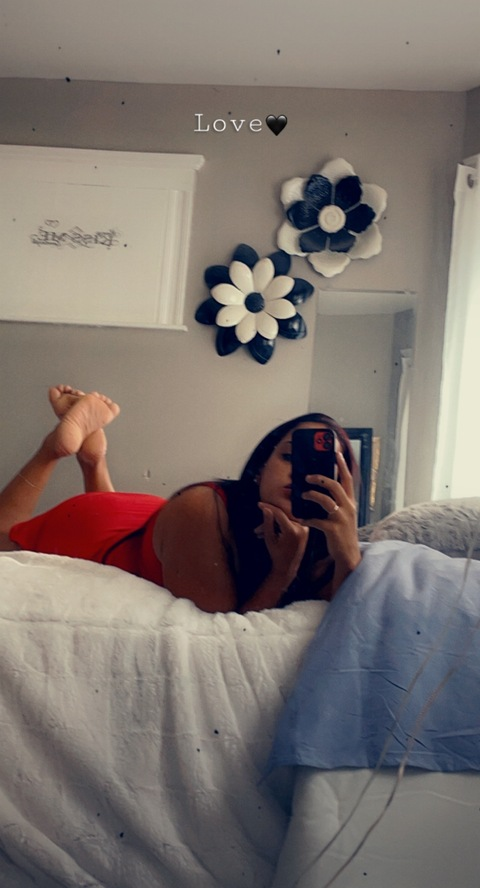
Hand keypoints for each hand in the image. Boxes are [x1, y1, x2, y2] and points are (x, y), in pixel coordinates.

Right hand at [256, 502, 308, 589]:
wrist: (288, 567)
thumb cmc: (276, 555)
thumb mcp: (269, 539)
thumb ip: (268, 523)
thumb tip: (266, 508)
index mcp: (293, 531)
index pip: (279, 513)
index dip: (268, 507)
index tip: (259, 504)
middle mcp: (301, 528)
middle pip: (282, 517)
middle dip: (268, 519)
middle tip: (257, 524)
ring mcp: (304, 529)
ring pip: (285, 520)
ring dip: (273, 523)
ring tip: (260, 531)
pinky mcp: (305, 530)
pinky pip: (290, 523)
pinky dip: (280, 525)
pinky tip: (270, 531)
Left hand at [301, 452, 361, 592]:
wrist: (348, 554)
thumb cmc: (342, 532)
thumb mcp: (343, 514)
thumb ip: (336, 502)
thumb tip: (321, 489)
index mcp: (350, 502)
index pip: (347, 479)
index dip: (342, 465)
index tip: (336, 453)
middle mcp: (348, 507)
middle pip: (335, 486)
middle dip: (320, 478)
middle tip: (307, 477)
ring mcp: (341, 518)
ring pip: (326, 500)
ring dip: (312, 495)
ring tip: (302, 495)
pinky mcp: (333, 529)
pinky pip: (317, 520)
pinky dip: (307, 518)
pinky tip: (300, 518)